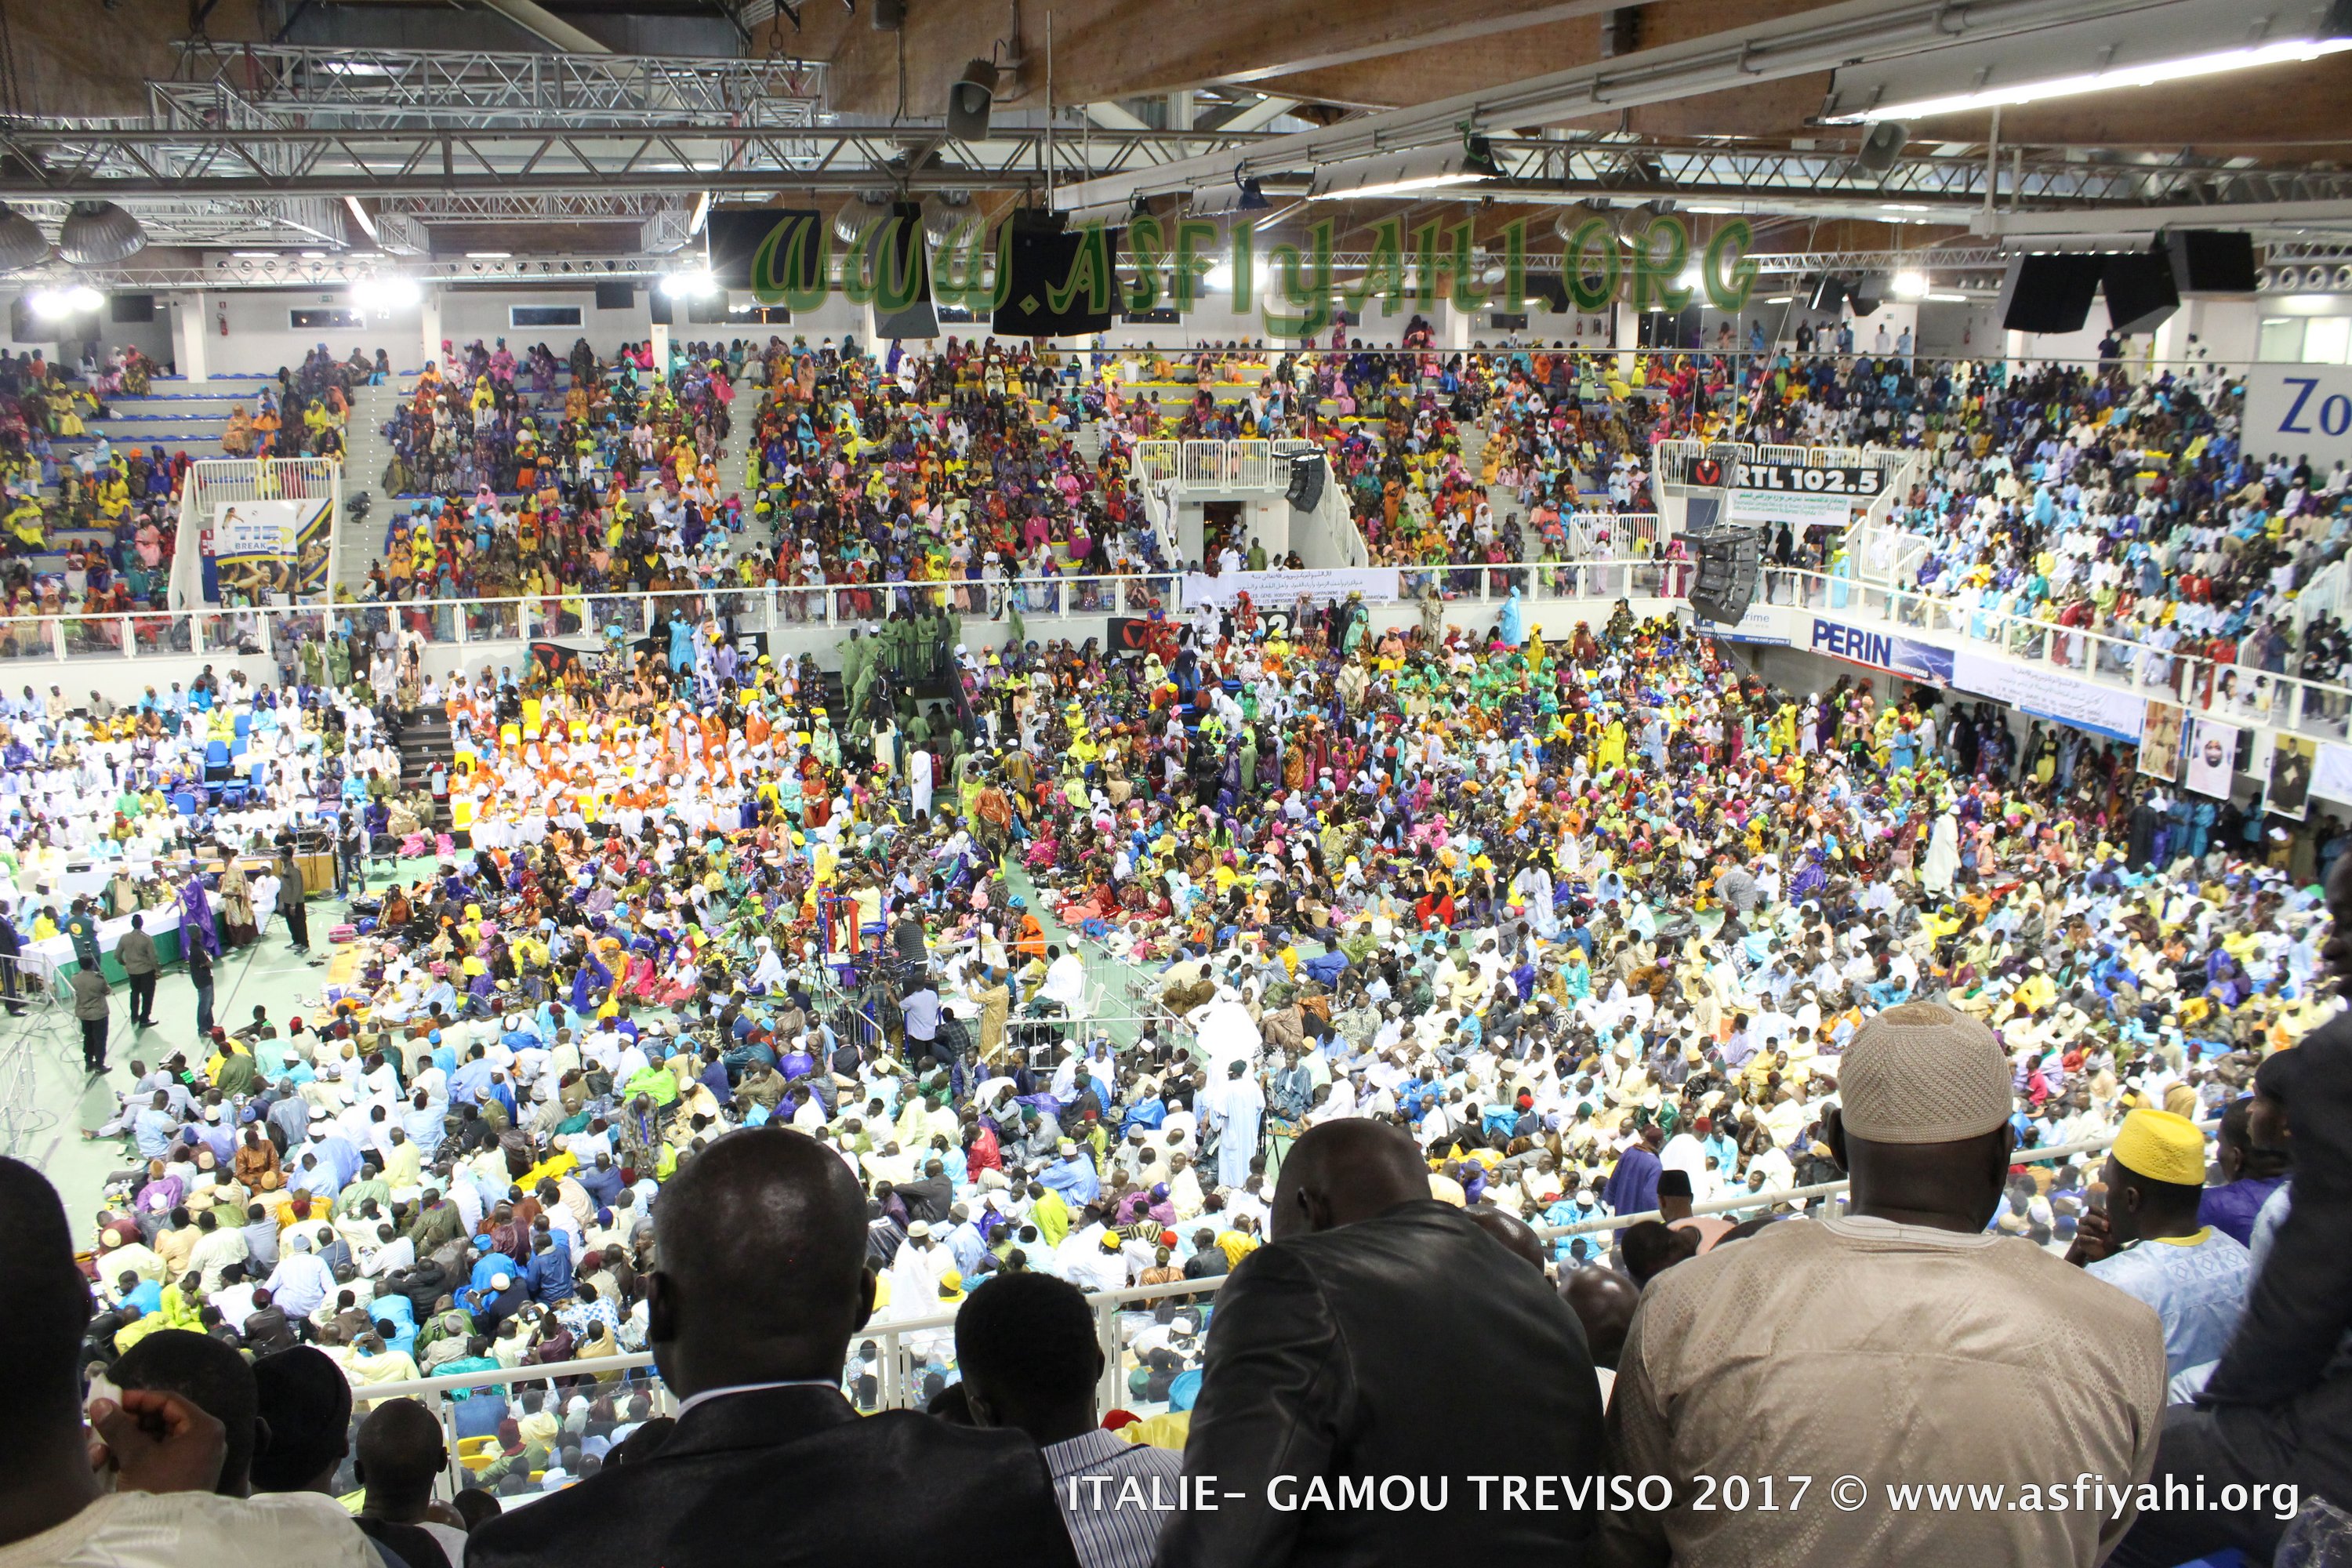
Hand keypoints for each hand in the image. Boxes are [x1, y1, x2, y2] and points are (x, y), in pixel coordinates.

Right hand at [89, 1388, 226, 1495]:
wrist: (168, 1531)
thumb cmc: (158, 1487)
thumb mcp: (136, 1455)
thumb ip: (119, 1427)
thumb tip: (100, 1402)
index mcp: (205, 1427)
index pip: (170, 1400)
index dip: (139, 1398)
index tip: (112, 1400)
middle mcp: (208, 1437)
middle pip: (167, 1417)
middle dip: (135, 1420)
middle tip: (107, 1421)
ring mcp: (201, 1455)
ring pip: (163, 1435)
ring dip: (135, 1436)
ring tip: (108, 1441)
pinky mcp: (190, 1470)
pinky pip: (166, 1451)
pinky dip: (143, 1451)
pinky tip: (118, 1456)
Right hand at [2065, 1205, 2115, 1266]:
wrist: (2104, 1251)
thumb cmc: (2111, 1236)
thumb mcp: (2114, 1228)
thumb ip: (2115, 1221)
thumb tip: (2124, 1216)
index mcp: (2093, 1215)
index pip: (2092, 1208)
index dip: (2099, 1210)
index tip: (2108, 1215)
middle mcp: (2085, 1221)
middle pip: (2088, 1218)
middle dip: (2098, 1221)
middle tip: (2107, 1226)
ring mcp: (2081, 1230)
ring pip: (2083, 1228)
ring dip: (2095, 1231)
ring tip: (2106, 1235)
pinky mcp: (2080, 1240)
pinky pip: (2082, 1238)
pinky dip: (2092, 1239)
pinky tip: (2101, 1241)